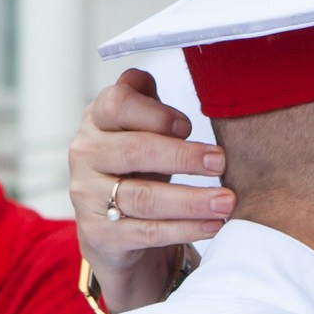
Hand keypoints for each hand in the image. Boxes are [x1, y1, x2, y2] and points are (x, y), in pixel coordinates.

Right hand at [68, 69, 234, 312]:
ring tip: (227, 201)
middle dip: (183, 157)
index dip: (155, 113)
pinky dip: (185, 229)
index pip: (116, 104)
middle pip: (135, 150)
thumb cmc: (138, 170)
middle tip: (221, 162)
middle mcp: (86, 155)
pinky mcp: (101, 235)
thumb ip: (148, 103)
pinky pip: (148, 232)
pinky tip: (213, 226)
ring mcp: (88, 196)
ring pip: (144, 197)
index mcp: (97, 121)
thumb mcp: (143, 131)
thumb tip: (145, 78)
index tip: (189, 126)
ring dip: (192, 200)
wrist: (115, 232)